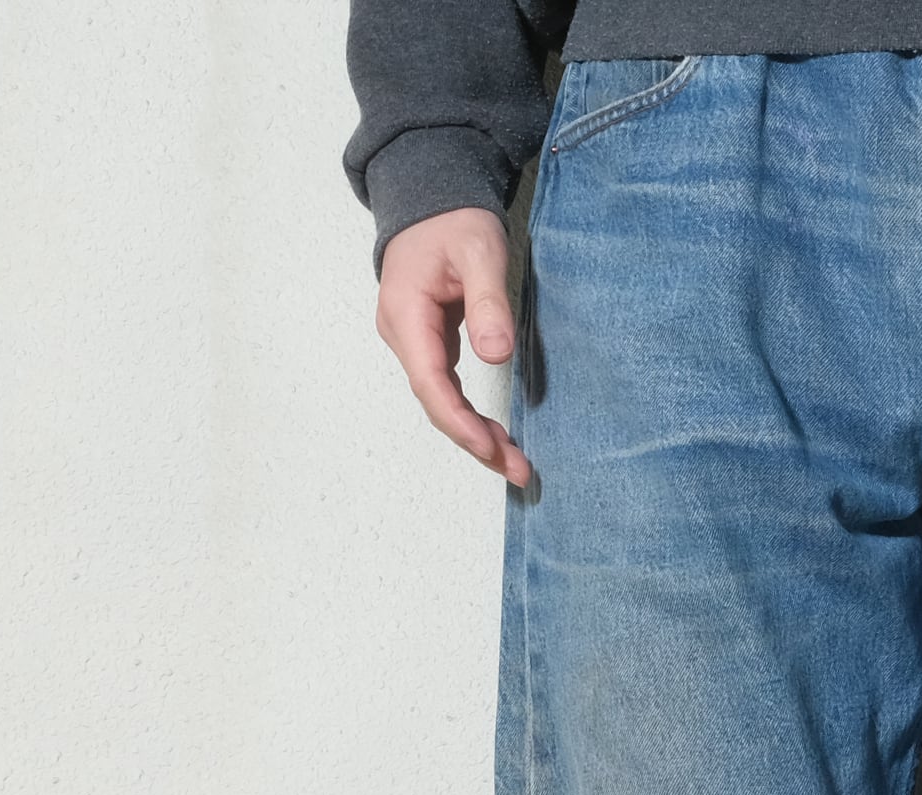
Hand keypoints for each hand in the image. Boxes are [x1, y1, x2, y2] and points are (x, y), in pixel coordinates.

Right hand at [374, 208, 531, 486]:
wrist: (431, 196)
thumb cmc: (453, 219)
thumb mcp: (479, 251)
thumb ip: (487, 302)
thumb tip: (496, 354)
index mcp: (406, 313)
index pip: (430, 383)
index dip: (460, 422)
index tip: (492, 448)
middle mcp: (402, 334)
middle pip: (436, 402)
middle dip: (475, 440)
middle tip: (518, 470)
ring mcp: (413, 340)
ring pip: (441, 400)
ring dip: (475, 434)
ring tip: (513, 463)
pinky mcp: (427, 341)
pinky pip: (446, 388)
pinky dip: (471, 414)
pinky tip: (497, 434)